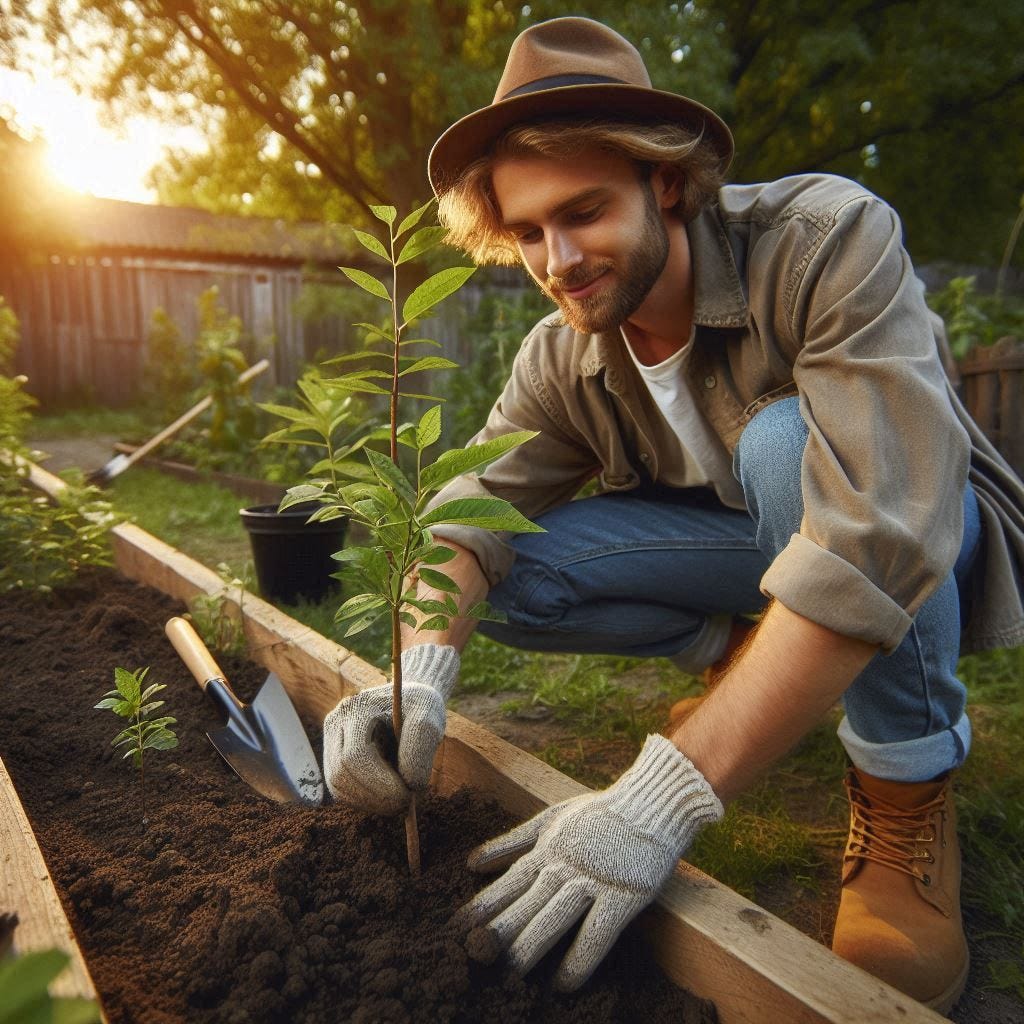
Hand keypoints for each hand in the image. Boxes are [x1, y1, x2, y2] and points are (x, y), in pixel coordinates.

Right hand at [323, 643, 458, 813]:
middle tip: (405, 804)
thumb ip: (421, 744)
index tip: (407, 796)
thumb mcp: (429, 714)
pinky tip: (388, 794)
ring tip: (400, 799)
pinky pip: (342, 790)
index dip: (378, 784)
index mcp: (356, 708)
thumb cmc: (419, 705)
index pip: (355, 756)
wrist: (408, 700)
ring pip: (338, 787)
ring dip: (370, 802)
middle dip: (374, 797)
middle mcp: (336, 723)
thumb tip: (410, 784)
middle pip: (341, 774)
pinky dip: (365, 800)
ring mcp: (330, 741)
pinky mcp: (333, 759)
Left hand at [457, 735, 722, 990]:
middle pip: (526, 902)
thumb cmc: (599, 813)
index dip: (482, 905)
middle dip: (499, 930)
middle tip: (474, 956)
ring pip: (554, 916)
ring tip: (509, 973)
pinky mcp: (623, 896)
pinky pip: (597, 933)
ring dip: (531, 945)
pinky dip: (579, 958)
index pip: (508, 881)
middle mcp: (564, 865)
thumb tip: (471, 863)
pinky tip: (563, 983)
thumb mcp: (549, 818)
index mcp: (546, 849)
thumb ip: (511, 841)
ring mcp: (593, 880)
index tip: (456, 928)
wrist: (650, 805)